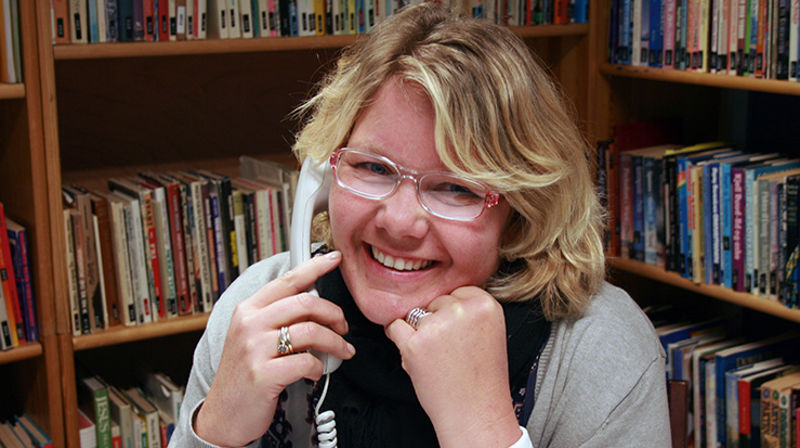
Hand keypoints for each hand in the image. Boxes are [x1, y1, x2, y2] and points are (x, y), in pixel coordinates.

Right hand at [194, 251, 355, 446]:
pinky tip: (318, 371)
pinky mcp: (263, 375)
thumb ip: (276, 316)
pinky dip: (320, 367)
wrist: (223, 415)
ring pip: (311, 332)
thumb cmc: (244, 375)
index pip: (287, 280)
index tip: (334, 259)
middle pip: (306, 303)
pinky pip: (307, 362)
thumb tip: (314, 301)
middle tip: (342, 327)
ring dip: (335, 342)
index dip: (315, 266)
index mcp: (248, 310)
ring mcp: (254, 349)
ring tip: (341, 351)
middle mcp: (249, 324)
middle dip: (334, 314)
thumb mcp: (252, 337)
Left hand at [385, 286, 521, 447]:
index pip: (457, 292)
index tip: (458, 332)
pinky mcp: (414, 344)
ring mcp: (436, 326)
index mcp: (485, 305)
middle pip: (436, 302)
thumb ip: (470, 310)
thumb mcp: (490, 332)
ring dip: (418, 332)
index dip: (453, 314)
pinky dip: (398, 338)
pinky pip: (394, 327)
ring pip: (415, 314)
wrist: (475, 412)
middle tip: (449, 350)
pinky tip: (414, 353)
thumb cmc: (482, 379)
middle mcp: (462, 311)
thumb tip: (441, 297)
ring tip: (437, 358)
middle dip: (436, 322)